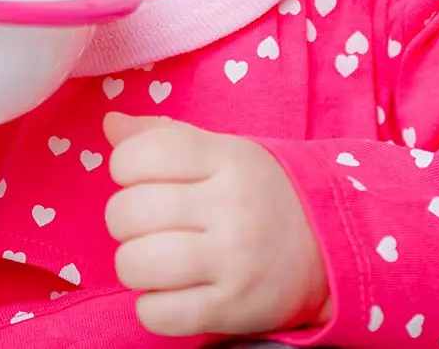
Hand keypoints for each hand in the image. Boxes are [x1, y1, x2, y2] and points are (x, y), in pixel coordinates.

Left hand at [103, 112, 329, 337]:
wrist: (328, 247)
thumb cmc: (258, 192)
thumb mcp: (221, 151)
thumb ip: (163, 136)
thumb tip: (110, 124)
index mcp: (225, 159)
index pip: (143, 154)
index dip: (124, 166)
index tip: (137, 177)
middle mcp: (228, 207)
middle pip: (131, 211)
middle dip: (123, 219)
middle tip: (144, 223)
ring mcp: (232, 261)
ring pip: (137, 263)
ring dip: (132, 263)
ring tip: (151, 258)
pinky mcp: (233, 309)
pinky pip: (160, 314)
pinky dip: (150, 306)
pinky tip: (167, 292)